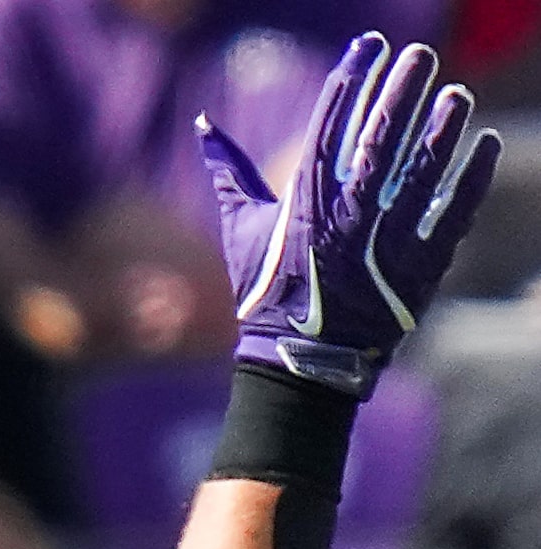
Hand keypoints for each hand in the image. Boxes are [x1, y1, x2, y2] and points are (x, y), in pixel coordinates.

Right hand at [205, 35, 499, 399]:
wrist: (300, 362)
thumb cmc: (267, 294)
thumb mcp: (241, 232)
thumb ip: (230, 175)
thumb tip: (203, 127)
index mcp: (303, 203)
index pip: (331, 124)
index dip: (353, 79)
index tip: (370, 45)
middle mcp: (347, 216)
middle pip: (382, 137)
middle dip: (402, 89)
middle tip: (420, 55)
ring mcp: (387, 241)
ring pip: (424, 170)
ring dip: (444, 127)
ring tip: (457, 94)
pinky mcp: (421, 266)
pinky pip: (454, 213)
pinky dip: (473, 178)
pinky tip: (485, 145)